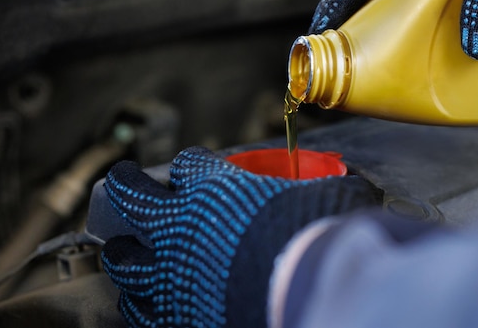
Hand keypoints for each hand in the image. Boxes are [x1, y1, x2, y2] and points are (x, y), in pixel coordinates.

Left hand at [100, 146, 378, 327]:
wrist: (308, 290)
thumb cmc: (317, 236)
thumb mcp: (331, 195)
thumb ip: (328, 186)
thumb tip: (354, 184)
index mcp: (214, 187)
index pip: (189, 164)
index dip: (193, 165)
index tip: (198, 170)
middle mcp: (181, 225)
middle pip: (133, 196)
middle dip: (127, 185)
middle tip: (124, 179)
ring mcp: (171, 272)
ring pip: (124, 258)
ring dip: (124, 252)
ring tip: (123, 251)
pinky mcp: (175, 315)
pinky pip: (140, 309)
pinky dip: (138, 302)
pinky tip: (140, 301)